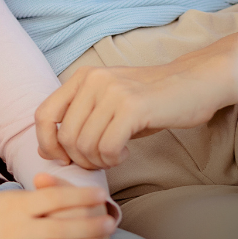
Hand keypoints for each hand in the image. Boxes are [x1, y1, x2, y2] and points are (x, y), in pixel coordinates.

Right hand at [0, 174, 114, 238]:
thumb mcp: (13, 198)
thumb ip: (41, 196)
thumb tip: (73, 194)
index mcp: (19, 205)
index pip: (54, 199)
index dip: (80, 197)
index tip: (101, 196)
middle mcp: (18, 228)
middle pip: (59, 228)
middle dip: (88, 228)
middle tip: (111, 225)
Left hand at [35, 60, 230, 170]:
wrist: (194, 83)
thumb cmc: (151, 100)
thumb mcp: (108, 105)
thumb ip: (78, 123)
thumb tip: (45, 151)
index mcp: (82, 77)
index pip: (43, 115)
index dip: (47, 144)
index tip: (64, 158)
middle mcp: (93, 80)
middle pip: (65, 137)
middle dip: (80, 159)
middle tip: (102, 160)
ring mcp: (112, 92)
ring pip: (85, 145)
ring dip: (99, 161)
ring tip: (116, 156)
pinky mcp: (132, 107)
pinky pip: (108, 147)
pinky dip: (114, 159)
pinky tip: (127, 153)